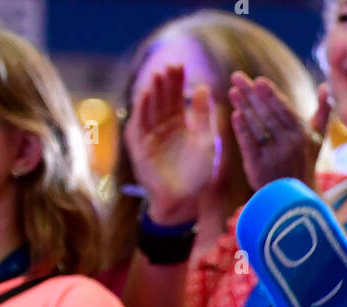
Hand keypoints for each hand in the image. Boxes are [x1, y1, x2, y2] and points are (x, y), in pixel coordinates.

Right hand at [123, 63, 216, 223]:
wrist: (186, 201)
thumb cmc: (198, 174)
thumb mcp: (206, 142)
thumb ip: (204, 116)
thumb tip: (204, 87)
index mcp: (178, 124)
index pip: (176, 97)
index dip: (177, 81)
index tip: (180, 65)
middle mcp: (162, 127)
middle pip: (162, 100)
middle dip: (165, 83)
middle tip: (169, 65)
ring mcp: (149, 136)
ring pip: (149, 110)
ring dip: (152, 93)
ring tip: (157, 76)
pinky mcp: (140, 148)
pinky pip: (139, 126)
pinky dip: (141, 111)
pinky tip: (145, 96)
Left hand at [231, 73, 330, 190]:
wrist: (297, 198)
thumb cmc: (305, 162)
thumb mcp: (317, 139)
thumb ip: (322, 113)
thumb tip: (327, 87)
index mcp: (303, 135)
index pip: (284, 110)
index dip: (271, 95)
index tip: (259, 81)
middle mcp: (290, 145)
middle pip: (268, 115)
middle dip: (252, 95)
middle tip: (237, 77)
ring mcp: (274, 157)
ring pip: (257, 127)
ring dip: (244, 107)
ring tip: (233, 92)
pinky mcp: (259, 168)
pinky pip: (249, 145)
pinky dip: (242, 130)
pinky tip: (235, 115)